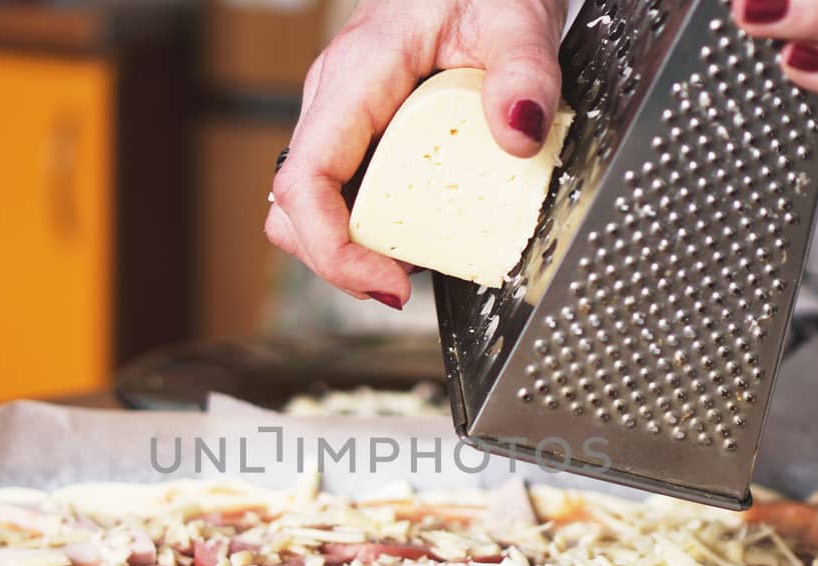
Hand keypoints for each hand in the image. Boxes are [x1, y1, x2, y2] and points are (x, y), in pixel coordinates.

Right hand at [265, 0, 566, 309]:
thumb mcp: (517, 17)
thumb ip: (525, 73)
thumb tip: (517, 134)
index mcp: (356, 76)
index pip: (304, 180)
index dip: (331, 247)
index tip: (386, 279)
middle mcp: (336, 101)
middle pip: (292, 208)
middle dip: (338, 261)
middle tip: (401, 286)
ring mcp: (346, 119)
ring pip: (313, 206)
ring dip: (353, 247)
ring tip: (414, 262)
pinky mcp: (364, 132)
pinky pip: (345, 191)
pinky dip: (373, 226)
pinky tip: (422, 230)